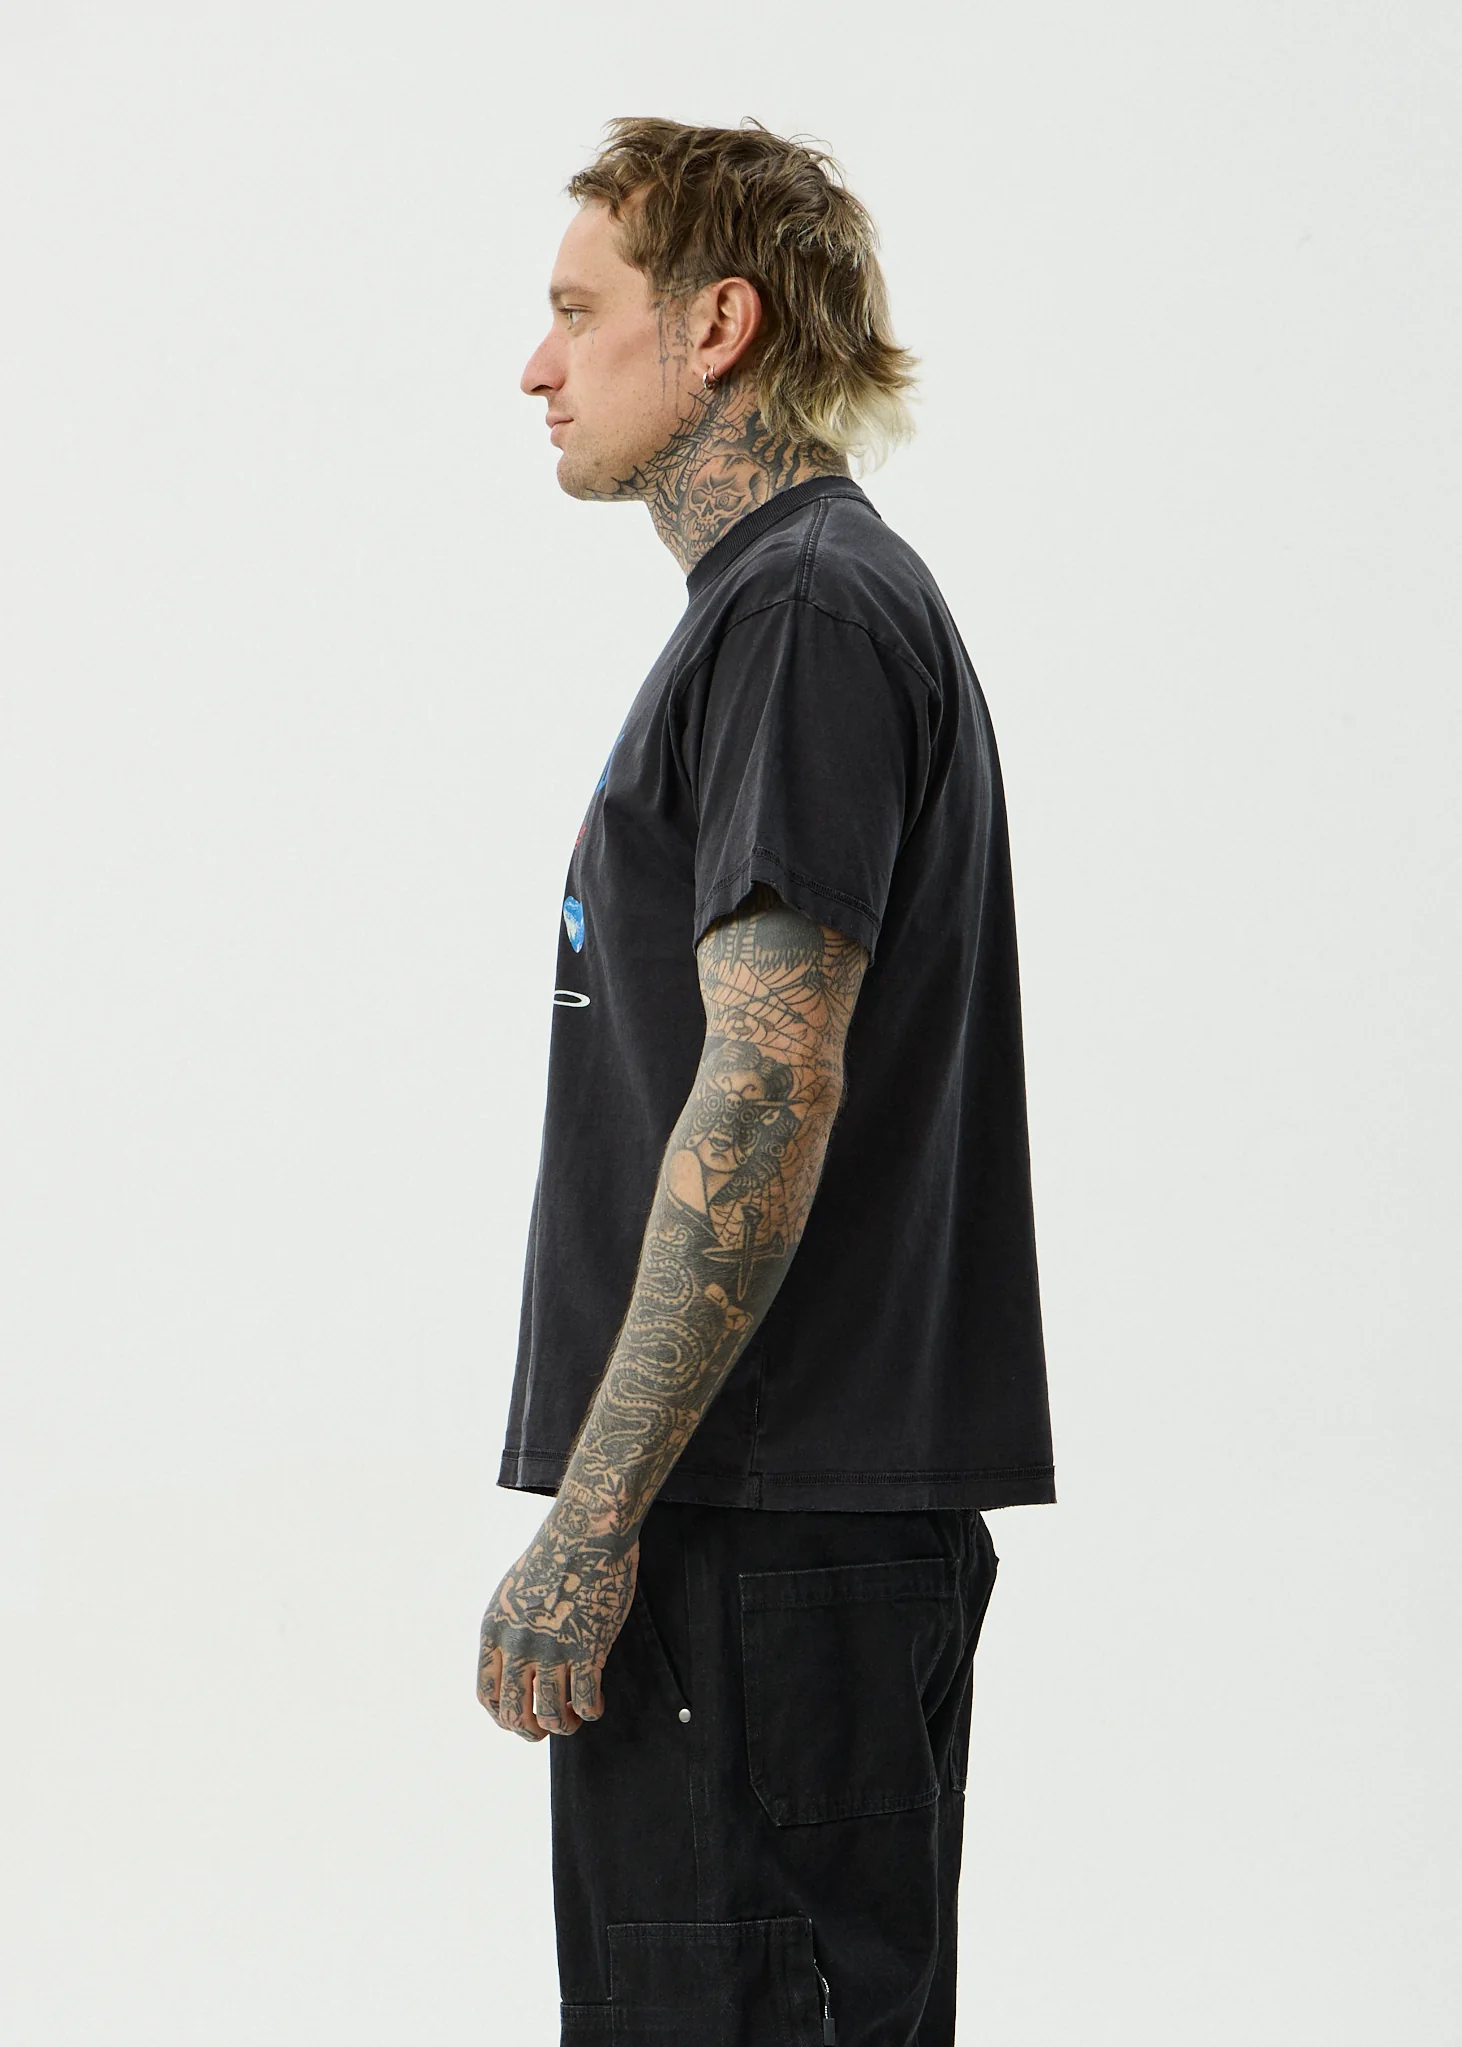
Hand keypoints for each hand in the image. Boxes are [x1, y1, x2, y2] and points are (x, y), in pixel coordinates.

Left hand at [477, 1512, 639, 1740]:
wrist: (586, 1533)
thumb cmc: (555, 1557)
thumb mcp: (513, 1592)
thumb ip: (510, 1631)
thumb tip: (516, 1665)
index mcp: (495, 1631)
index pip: (487, 1695)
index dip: (503, 1716)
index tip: (521, 1717)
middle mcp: (518, 1646)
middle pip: (514, 1714)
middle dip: (530, 1731)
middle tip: (547, 1727)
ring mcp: (553, 1650)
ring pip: (551, 1716)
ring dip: (564, 1725)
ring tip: (574, 1717)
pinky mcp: (588, 1649)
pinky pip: (586, 1701)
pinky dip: (591, 1711)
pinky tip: (596, 1702)